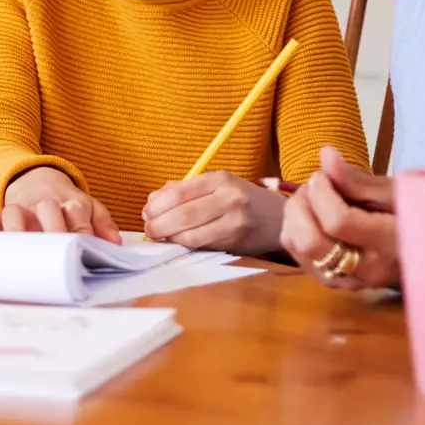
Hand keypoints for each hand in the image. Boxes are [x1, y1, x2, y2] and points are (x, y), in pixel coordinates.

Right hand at [0, 166, 120, 242]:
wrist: (38, 179)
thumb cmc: (68, 203)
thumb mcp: (91, 208)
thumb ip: (104, 224)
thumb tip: (114, 243)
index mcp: (73, 204)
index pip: (79, 218)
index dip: (81, 235)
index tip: (82, 253)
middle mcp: (46, 205)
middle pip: (48, 211)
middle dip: (51, 231)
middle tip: (53, 254)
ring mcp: (22, 209)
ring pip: (14, 213)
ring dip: (16, 229)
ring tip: (18, 250)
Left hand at [142, 171, 285, 254]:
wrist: (278, 218)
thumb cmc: (240, 199)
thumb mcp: (215, 185)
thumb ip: (181, 189)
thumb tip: (151, 202)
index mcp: (221, 179)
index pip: (179, 193)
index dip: (157, 206)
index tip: (146, 213)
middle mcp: (229, 198)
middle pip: (183, 215)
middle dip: (158, 225)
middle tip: (148, 229)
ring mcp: (234, 222)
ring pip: (190, 235)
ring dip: (169, 238)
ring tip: (160, 237)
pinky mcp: (235, 243)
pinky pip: (201, 246)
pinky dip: (184, 245)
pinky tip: (177, 242)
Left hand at [281, 146, 399, 289]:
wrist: (417, 255)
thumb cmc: (409, 217)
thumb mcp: (392, 193)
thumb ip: (356, 179)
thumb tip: (326, 154)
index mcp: (390, 245)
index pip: (338, 222)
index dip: (321, 191)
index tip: (324, 175)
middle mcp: (365, 270)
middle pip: (308, 240)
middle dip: (301, 204)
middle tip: (315, 186)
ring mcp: (345, 282)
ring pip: (296, 247)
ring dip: (295, 215)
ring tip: (314, 199)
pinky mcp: (330, 283)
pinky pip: (295, 253)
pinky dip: (295, 229)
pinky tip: (314, 217)